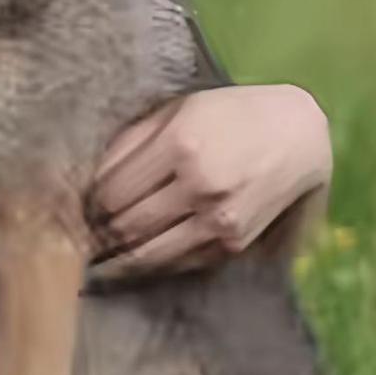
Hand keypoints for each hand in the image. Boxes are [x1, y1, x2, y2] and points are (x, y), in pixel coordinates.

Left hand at [87, 84, 331, 280]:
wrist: (300, 135)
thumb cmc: (230, 114)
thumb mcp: (178, 110)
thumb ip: (132, 141)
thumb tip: (88, 178)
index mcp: (180, 145)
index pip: (112, 191)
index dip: (88, 204)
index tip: (75, 208)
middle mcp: (200, 186)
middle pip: (126, 225)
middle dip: (97, 234)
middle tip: (78, 237)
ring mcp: (220, 219)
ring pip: (149, 254)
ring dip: (116, 259)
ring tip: (95, 257)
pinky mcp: (234, 242)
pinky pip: (180, 262)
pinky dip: (152, 264)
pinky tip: (133, 260)